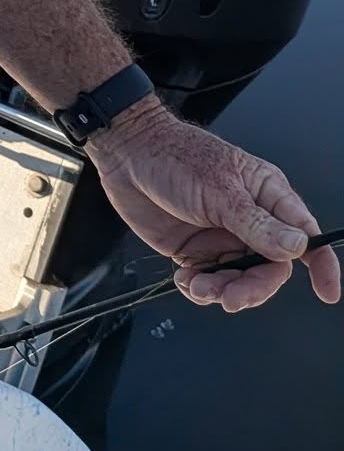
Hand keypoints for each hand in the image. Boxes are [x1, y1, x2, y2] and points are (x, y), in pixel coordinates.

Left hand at [89, 98, 340, 312]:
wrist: (126, 153)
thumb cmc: (174, 156)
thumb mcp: (220, 190)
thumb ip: (257, 224)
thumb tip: (299, 247)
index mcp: (266, 196)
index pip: (305, 236)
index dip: (322, 265)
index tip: (328, 293)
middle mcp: (249, 220)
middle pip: (271, 269)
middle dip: (254, 288)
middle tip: (231, 297)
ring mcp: (221, 237)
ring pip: (239, 280)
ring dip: (223, 292)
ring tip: (198, 287)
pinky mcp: (194, 250)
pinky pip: (208, 282)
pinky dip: (199, 289)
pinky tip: (184, 281)